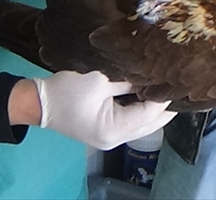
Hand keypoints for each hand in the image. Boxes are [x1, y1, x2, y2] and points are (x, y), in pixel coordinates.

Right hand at [34, 70, 174, 149]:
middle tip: (178, 82)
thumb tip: (152, 75)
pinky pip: (132, 122)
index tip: (175, 76)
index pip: (151, 113)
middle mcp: (116, 139)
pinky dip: (141, 109)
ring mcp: (111, 138)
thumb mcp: (100, 79)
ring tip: (166, 85)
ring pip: (144, 124)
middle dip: (166, 105)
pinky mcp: (106, 130)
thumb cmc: (66, 91)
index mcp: (114, 129)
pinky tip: (148, 92)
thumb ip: (128, 80)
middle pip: (152, 124)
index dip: (165, 95)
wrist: (37, 102)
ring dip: (155, 107)